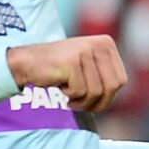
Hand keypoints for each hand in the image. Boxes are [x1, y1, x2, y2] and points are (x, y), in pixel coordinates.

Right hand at [5, 35, 126, 112]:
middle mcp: (99, 44)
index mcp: (106, 43)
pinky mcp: (72, 62)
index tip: (92, 101)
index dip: (107, 97)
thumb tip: (119, 89)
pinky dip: (69, 96)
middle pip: (112, 88)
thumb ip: (105, 76)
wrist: (27, 62)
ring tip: (68, 94)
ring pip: (96, 92)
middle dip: (97, 102)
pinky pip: (79, 92)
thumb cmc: (59, 69)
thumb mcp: (88, 67)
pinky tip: (60, 86)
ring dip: (81, 100)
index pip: (120, 80)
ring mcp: (85, 51)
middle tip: (80, 104)